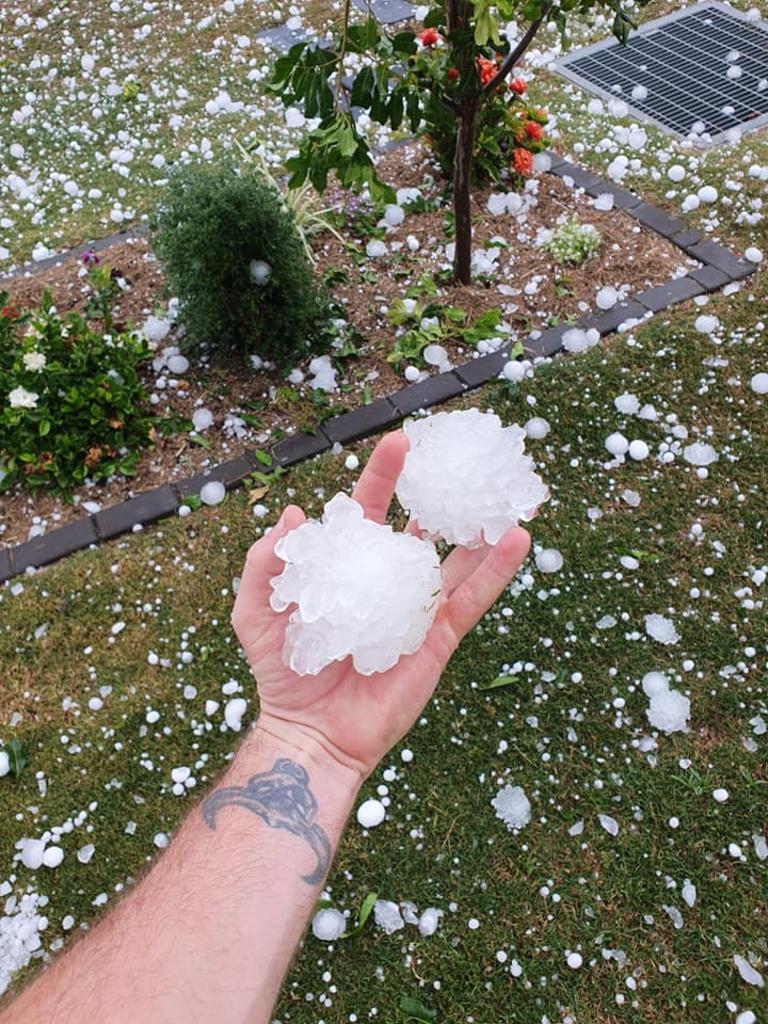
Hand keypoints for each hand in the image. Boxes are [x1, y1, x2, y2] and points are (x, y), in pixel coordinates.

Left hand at [232, 431, 530, 778]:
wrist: (312, 732)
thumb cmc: (284, 674)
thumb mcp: (256, 614)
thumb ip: (266, 564)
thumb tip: (292, 513)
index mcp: (349, 566)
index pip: (370, 511)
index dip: (383, 477)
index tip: (400, 442)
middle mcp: (387, 580)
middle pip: (420, 526)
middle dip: (441, 492)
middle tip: (463, 457)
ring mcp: (416, 606)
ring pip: (455, 558)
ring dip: (479, 525)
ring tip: (504, 490)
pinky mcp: (439, 637)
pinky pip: (472, 598)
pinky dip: (496, 569)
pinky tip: (517, 538)